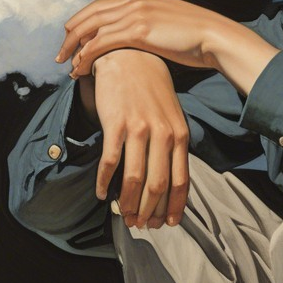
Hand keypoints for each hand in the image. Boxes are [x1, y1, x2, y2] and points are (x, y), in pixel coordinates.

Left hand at [56, 0, 223, 75]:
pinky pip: (102, 42)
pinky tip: (81, 68)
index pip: (102, 6)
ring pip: (92, 28)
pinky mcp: (139, 30)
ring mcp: (136, 13)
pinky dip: (87, 55)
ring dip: (75, 48)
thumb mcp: (170, 25)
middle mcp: (136, 0)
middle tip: (61, 53)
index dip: (83, 22)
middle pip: (91, 14)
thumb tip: (144, 39)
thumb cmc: (198, 39)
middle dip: (72, 34)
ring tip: (67, 65)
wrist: (216, 38)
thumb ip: (152, 26)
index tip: (74, 39)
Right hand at [87, 49, 188, 229]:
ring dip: (128, 203)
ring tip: (124, 216)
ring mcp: (139, 129)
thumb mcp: (172, 116)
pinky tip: (101, 194)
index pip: (181, 180)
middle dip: (150, 211)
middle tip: (142, 225)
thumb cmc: (151, 89)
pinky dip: (104, 182)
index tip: (168, 224)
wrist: (130, 57)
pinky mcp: (116, 123)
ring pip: (135, 179)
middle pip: (158, 185)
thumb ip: (173, 145)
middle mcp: (163, 134)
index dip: (174, 207)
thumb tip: (168, 180)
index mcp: (180, 135)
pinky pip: (110, 161)